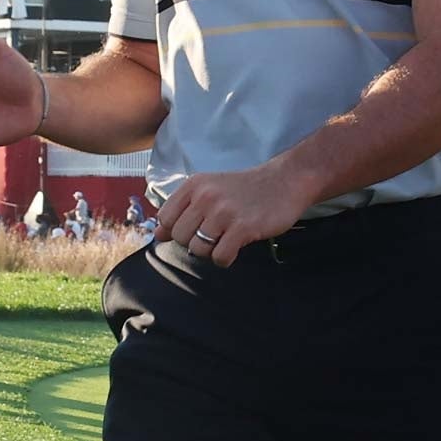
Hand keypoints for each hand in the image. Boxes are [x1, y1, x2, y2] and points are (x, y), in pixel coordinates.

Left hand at [153, 162, 318, 267]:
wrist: (283, 181)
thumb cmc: (243, 189)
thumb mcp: (208, 189)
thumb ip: (182, 209)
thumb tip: (157, 235)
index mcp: (193, 186)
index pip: (165, 219)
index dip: (173, 232)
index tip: (191, 231)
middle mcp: (205, 197)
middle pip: (180, 237)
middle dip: (193, 243)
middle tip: (212, 236)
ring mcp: (224, 212)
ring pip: (198, 249)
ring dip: (210, 251)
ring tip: (224, 240)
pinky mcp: (243, 228)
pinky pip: (220, 256)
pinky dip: (224, 259)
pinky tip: (234, 247)